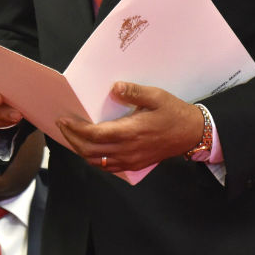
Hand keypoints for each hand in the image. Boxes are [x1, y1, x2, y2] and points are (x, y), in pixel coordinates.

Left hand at [57, 82, 201, 172]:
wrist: (191, 133)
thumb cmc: (173, 112)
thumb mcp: (156, 96)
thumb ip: (134, 92)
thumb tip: (115, 88)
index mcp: (130, 132)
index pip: (94, 135)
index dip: (75, 129)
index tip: (64, 120)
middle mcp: (127, 150)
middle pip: (89, 151)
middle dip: (72, 139)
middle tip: (63, 126)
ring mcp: (130, 160)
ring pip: (96, 162)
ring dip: (81, 150)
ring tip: (73, 136)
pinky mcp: (134, 165)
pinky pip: (108, 167)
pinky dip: (94, 159)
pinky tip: (90, 147)